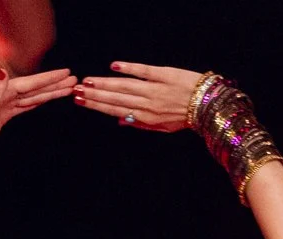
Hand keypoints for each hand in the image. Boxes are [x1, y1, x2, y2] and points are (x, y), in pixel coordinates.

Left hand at [0, 67, 76, 157]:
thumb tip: (3, 72)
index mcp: (2, 91)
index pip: (30, 83)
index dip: (48, 78)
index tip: (65, 73)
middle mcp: (4, 95)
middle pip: (34, 87)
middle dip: (53, 83)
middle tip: (72, 79)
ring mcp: (5, 105)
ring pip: (32, 96)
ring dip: (49, 92)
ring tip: (66, 89)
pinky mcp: (4, 115)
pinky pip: (25, 105)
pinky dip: (37, 101)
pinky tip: (46, 98)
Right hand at [73, 61, 206, 132]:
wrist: (205, 105)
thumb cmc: (182, 118)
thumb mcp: (161, 127)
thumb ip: (140, 124)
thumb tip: (120, 121)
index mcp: (145, 118)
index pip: (115, 111)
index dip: (97, 106)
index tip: (81, 101)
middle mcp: (147, 104)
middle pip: (116, 98)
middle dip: (94, 95)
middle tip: (76, 90)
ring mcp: (155, 89)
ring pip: (125, 86)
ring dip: (105, 83)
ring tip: (88, 80)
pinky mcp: (164, 75)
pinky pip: (144, 71)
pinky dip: (129, 68)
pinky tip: (114, 66)